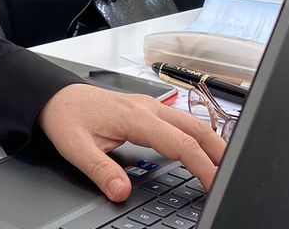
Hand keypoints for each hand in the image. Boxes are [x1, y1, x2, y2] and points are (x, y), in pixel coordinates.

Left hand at [37, 83, 225, 202]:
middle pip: (197, 128)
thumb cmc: (66, 117)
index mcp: (136, 116)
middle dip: (219, 152)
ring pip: (192, 123)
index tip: (213, 183)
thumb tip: (122, 191)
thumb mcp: (77, 148)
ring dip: (211, 143)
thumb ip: (101, 171)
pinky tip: (201, 152)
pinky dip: (198, 137)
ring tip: (224, 167)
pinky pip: (181, 122)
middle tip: (233, 176)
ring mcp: (150, 106)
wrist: (54, 96)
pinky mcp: (148, 110)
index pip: (181, 143)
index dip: (202, 165)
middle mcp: (149, 108)